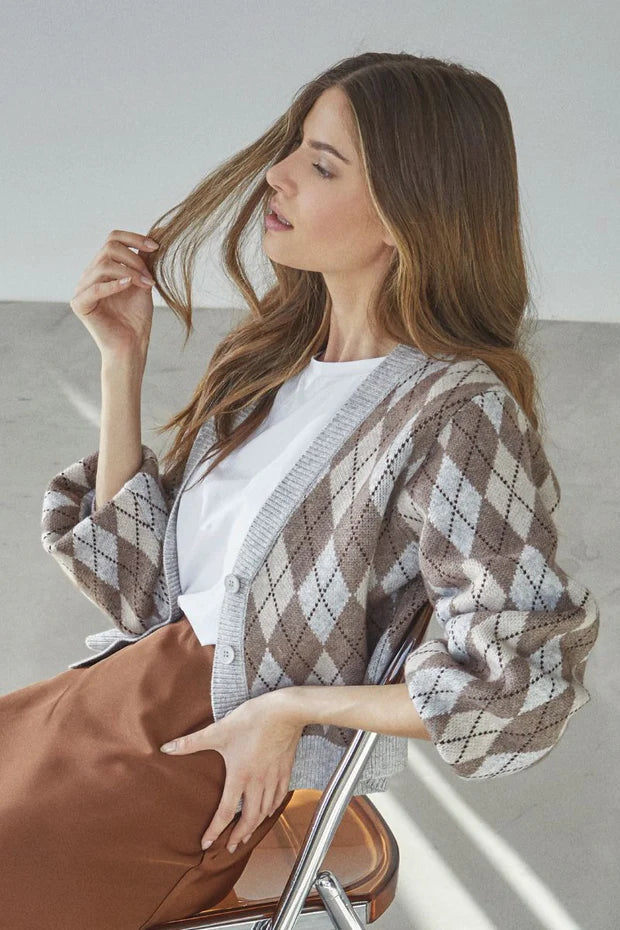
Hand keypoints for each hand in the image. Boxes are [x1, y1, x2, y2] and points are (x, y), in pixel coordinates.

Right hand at [69, 229, 159, 361]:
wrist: (132, 345)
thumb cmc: (136, 318)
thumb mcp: (144, 282)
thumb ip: (143, 260)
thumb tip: (155, 234)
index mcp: (102, 267)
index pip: (113, 239)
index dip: (134, 239)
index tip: (156, 247)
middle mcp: (89, 274)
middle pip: (108, 247)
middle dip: (134, 258)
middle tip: (150, 277)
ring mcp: (82, 288)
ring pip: (103, 264)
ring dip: (130, 272)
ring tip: (146, 285)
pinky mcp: (80, 304)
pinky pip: (95, 287)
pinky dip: (114, 284)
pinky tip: (129, 285)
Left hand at [159, 690, 303, 852]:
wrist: (285, 711)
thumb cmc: (252, 720)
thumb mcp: (218, 730)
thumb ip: (191, 742)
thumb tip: (166, 748)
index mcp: (240, 776)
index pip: (226, 812)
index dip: (215, 831)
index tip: (207, 844)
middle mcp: (258, 783)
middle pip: (249, 818)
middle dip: (239, 835)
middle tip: (232, 847)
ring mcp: (274, 778)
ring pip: (266, 811)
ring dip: (256, 826)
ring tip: (248, 834)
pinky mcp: (286, 770)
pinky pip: (280, 797)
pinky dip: (273, 808)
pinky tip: (269, 811)